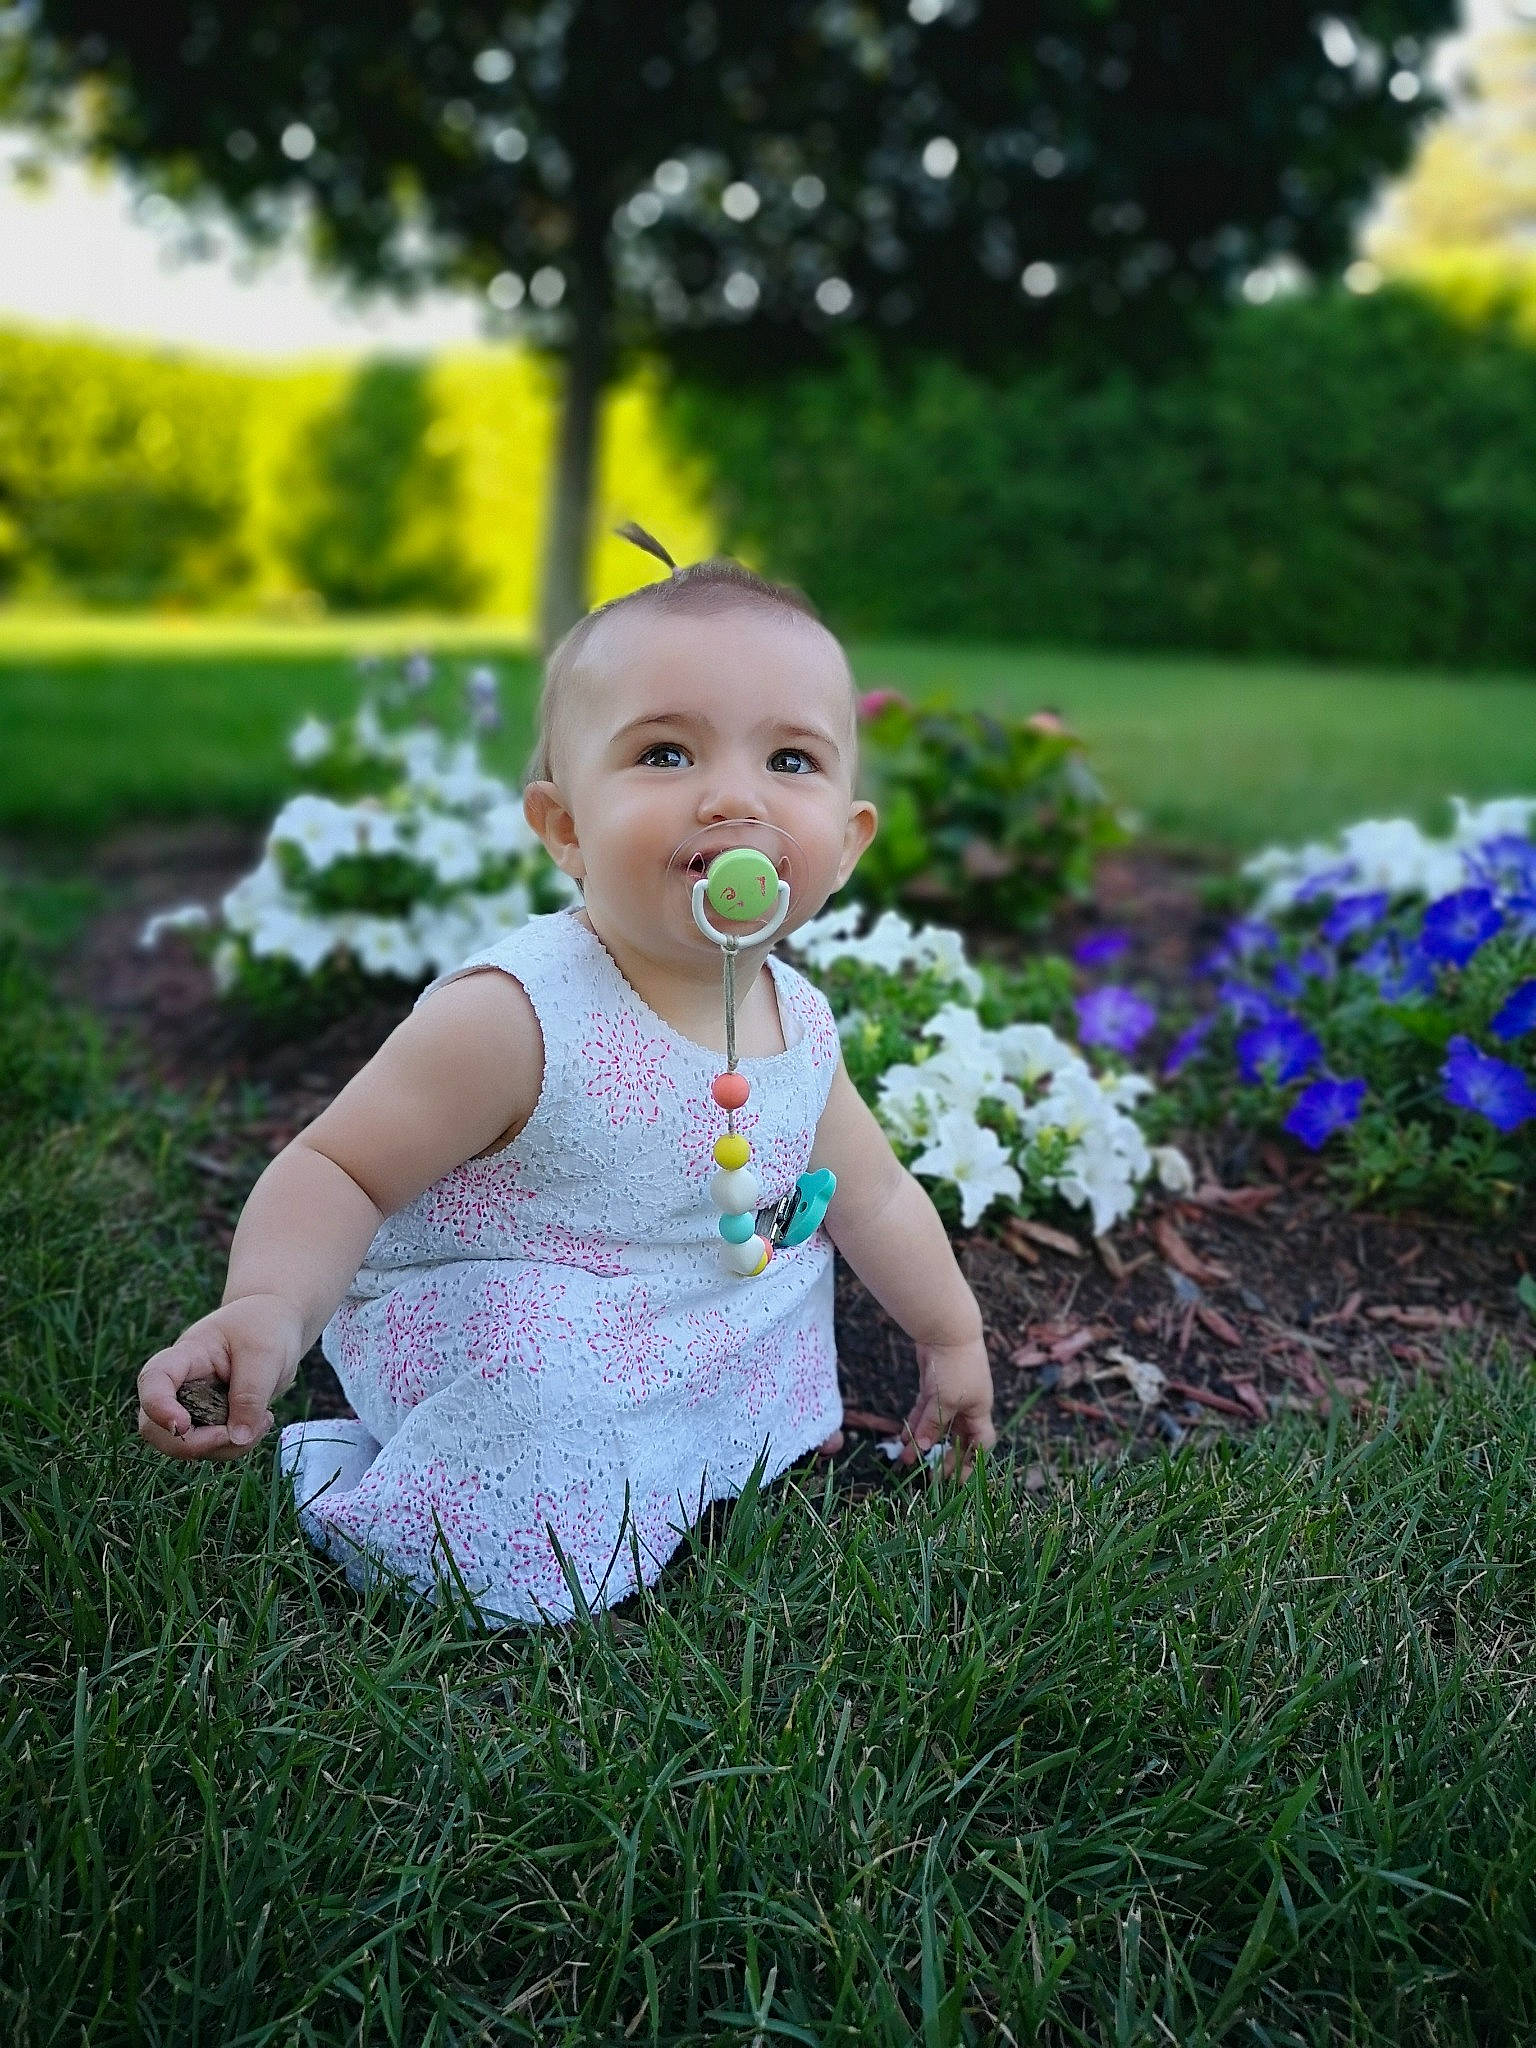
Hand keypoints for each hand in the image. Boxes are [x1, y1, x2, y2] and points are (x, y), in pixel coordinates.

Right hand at [136, 1294, 304, 1461]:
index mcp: (186, 1355)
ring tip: (264, 1420)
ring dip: (224, 1447)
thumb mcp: (265, 1353)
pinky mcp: (208, 1421)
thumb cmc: (265, 1327)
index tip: (183, 1426)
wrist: (276, 1322)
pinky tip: (260, 1422)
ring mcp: (191, 1405)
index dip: (158, 1408)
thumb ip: (251, 1394)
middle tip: (239, 1434)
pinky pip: (210, 1448)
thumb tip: (237, 1438)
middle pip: (154, 1426)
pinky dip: (235, 1445)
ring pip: (184, 1445)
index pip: (153, 1380)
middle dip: (193, 1444)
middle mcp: (180, 1384)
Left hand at [901, 1331, 996, 1481]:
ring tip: (905, 1459)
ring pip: (937, 1425)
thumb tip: (920, 1449)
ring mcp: (950, 1394)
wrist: (946, 1329)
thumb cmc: (954, 1367)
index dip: (972, 1462)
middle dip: (944, 1456)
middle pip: (958, 1437)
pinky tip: (903, 1437)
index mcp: (980, 1410)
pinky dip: (915, 1423)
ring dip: (923, 1441)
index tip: (957, 1479)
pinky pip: (925, 1411)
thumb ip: (932, 1426)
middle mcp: (967, 1404)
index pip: (981, 1443)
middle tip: (930, 1476)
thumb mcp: (945, 1401)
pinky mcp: (933, 1386)